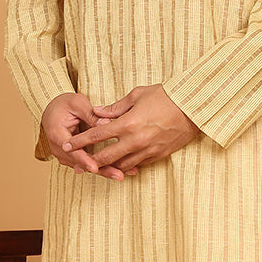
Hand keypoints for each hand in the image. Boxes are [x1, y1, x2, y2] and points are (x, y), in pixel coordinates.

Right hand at [40, 93, 137, 179]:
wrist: (52, 110)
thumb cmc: (64, 104)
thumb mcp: (77, 103)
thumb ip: (91, 114)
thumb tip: (107, 123)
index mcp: (57, 135)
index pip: (72, 151)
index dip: (84, 160)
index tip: (95, 167)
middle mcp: (59, 149)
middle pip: (81, 164)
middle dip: (100, 170)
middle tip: (118, 175)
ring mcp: (65, 155)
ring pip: (86, 167)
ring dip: (104, 171)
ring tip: (121, 175)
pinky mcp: (73, 158)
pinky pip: (87, 164)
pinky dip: (102, 167)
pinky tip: (118, 171)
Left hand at [64, 84, 200, 171]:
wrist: (193, 107)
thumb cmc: (166, 96)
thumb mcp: (138, 95)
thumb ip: (115, 107)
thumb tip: (97, 113)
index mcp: (127, 124)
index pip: (96, 136)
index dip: (79, 142)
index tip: (67, 145)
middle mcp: (135, 140)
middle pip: (105, 157)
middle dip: (90, 161)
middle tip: (80, 162)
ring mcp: (147, 150)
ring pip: (122, 165)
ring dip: (109, 166)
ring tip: (100, 165)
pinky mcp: (158, 156)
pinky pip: (138, 165)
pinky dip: (128, 165)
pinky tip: (121, 164)